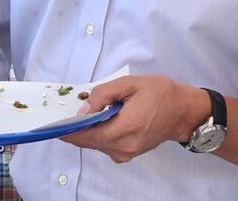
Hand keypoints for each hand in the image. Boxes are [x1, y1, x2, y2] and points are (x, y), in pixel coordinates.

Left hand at [61, 75, 208, 162]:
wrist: (183, 112)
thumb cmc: (161, 93)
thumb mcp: (131, 83)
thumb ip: (104, 94)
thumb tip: (84, 109)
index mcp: (127, 126)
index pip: (88, 135)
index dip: (69, 131)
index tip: (54, 124)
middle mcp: (125, 145)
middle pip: (89, 142)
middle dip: (77, 128)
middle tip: (68, 113)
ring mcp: (127, 153)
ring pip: (96, 144)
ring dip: (88, 131)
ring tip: (89, 113)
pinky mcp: (127, 155)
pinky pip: (105, 146)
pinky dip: (99, 135)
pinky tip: (102, 121)